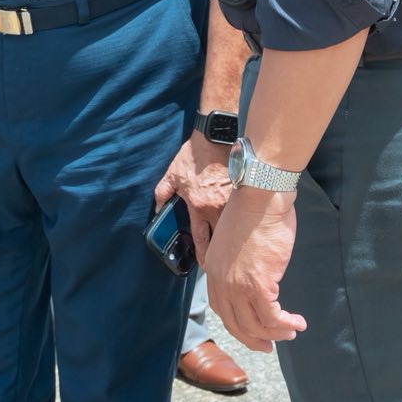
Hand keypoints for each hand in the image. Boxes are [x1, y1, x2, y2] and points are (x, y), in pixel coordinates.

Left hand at [154, 132, 231, 259]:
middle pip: (220, 238)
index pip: (200, 238)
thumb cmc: (195, 155)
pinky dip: (239, 219)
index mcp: (198, 206)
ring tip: (230, 246)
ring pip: (232, 227)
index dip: (202, 255)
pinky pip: (241, 211)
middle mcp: (216, 207)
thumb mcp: (173, 174)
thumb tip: (158, 208)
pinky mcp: (242, 192)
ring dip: (230, 236)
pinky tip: (240, 224)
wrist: (216, 137)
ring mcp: (231, 201)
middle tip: (219, 261)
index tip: (204, 264)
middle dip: (219, 251)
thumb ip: (162, 192)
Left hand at [206, 187, 305, 350]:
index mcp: (214, 271)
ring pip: (257, 325)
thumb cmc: (253, 212)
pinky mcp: (260, 284)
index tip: (254, 332)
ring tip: (292, 332)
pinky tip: (298, 323)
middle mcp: (222, 283)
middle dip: (255, 339)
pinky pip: (273, 316)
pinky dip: (286, 323)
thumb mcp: (234, 242)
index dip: (239, 326)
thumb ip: (237, 264)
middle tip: (270, 346)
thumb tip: (252, 277)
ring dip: (277, 333)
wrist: (261, 197)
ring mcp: (239, 286)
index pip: (223, 311)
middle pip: (237, 324)